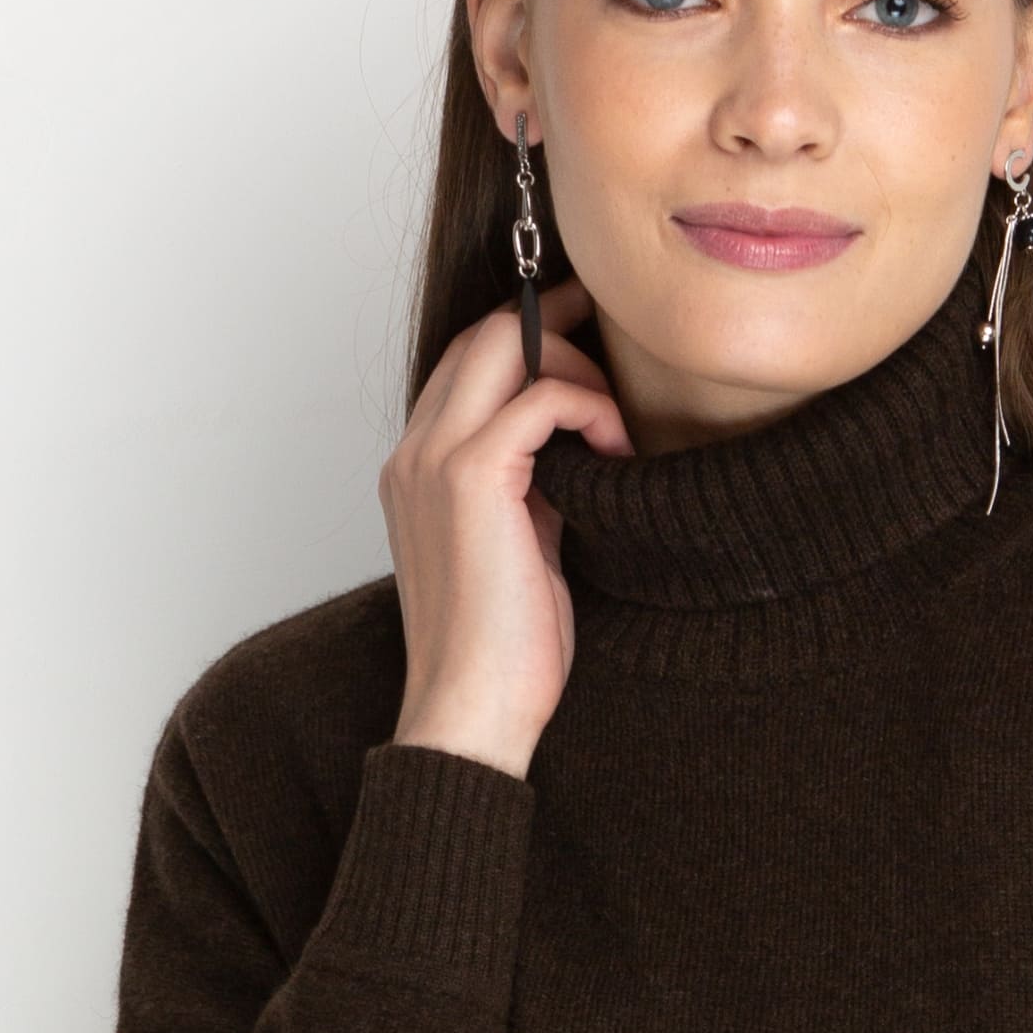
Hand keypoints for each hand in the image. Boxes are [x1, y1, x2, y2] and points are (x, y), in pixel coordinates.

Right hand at [380, 272, 632, 777]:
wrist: (474, 709)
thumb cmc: (508, 647)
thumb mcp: (525, 544)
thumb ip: (538, 485)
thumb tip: (584, 444)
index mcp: (419, 468)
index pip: (468, 362)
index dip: (529, 336)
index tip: (587, 332)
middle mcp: (414, 453)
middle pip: (482, 334)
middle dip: (555, 323)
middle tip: (615, 333)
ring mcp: (433, 461)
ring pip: (502, 345)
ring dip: (576, 368)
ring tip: (618, 422)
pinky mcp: (469, 478)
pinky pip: (539, 399)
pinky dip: (589, 407)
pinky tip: (618, 450)